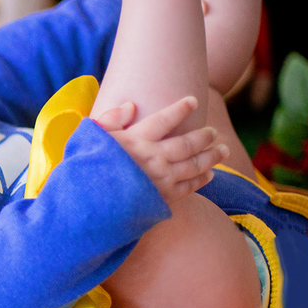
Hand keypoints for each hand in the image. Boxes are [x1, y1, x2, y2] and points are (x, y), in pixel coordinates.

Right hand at [93, 96, 228, 204]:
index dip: (181, 109)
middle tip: (213, 132)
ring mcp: (161, 178)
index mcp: (136, 140)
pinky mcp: (164, 197)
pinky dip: (202, 179)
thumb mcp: (89, 140)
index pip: (165, 119)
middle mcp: (153, 157)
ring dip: (212, 156)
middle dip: (204, 136)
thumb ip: (109, 120)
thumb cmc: (85, 170)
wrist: (87, 206)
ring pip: (195, 164)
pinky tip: (209, 174)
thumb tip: (131, 106)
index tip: (193, 101)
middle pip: (188, 143)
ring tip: (223, 150)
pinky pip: (190, 186)